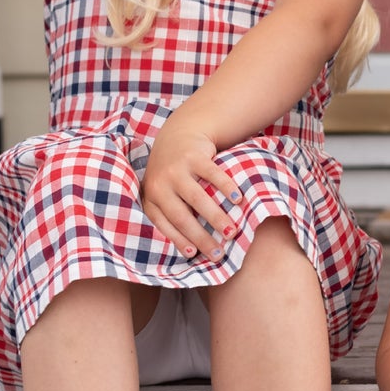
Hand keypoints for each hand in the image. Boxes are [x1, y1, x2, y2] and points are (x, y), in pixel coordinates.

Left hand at [141, 118, 241, 259]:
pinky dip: (226, 188)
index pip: (165, 225)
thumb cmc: (173, 174)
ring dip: (216, 217)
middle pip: (181, 216)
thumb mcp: (163, 192)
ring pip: (197, 198)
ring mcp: (176, 169)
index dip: (179, 241)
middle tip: (218, 253)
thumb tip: (190, 252)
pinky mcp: (193, 156)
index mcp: (151, 197)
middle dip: (201, 237)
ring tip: (231, 232)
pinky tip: (238, 200)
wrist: (177, 135)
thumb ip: (170, 214)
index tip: (194, 255)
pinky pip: (212, 174)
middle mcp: (160, 184)